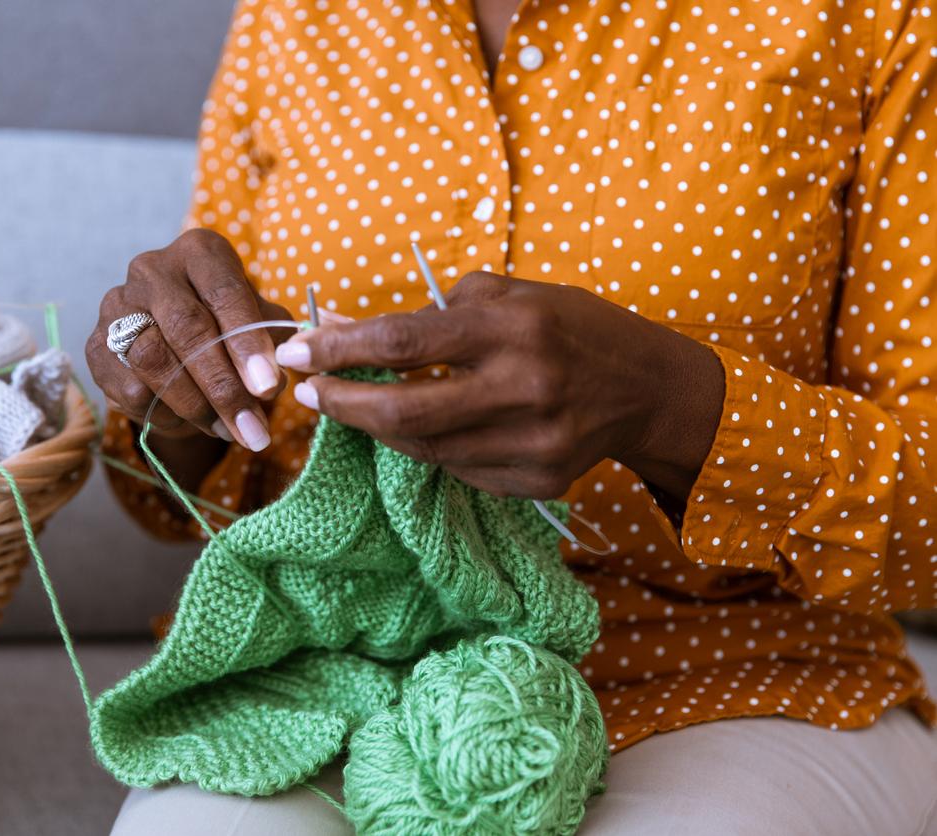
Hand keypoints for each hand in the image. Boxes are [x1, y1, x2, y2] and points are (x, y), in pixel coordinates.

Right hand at [87, 228, 291, 451]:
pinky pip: (130, 388)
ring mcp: (117, 306)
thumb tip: (269, 381)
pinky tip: (189, 420)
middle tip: (251, 427)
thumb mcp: (262, 323)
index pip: (224, 292)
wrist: (180, 344)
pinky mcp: (96, 345)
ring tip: (227, 429)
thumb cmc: (231, 327)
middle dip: (222, 385)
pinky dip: (165, 413)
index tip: (268, 386)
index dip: (247, 342)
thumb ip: (271, 343)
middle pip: (185, 327)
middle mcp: (152, 270)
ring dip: (195, 405)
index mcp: (199, 253)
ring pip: (153, 360)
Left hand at [274, 272, 724, 501]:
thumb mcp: (508, 295)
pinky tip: (418, 427)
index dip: (339, 349)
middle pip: (403, 411)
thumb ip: (429, 313)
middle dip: (342, 404)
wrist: (646, 388)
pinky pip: (457, 470)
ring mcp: (533, 443)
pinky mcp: (537, 481)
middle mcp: (524, 388)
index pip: (404, 341)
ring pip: (423, 449)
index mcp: (514, 327)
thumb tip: (343, 328)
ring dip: (377, 428)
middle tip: (308, 393)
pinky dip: (426, 448)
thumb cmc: (567, 326)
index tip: (295, 350)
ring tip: (355, 404)